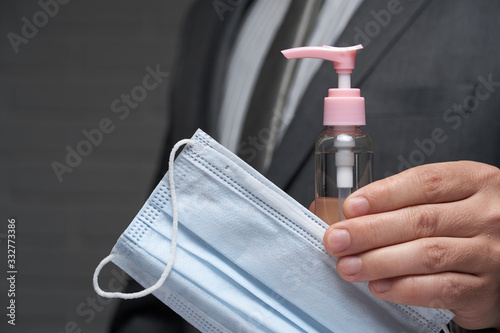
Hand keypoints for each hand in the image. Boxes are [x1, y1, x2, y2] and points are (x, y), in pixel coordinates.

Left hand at [321, 161, 499, 329]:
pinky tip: (379, 286)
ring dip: (379, 261)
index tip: (350, 207)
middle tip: (337, 240)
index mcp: (475, 182)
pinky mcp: (485, 290)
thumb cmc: (466, 226)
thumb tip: (352, 215)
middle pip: (420, 219)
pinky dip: (404, 288)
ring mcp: (490, 253)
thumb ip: (407, 201)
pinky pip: (440, 289)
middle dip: (370, 231)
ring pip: (427, 254)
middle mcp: (487, 215)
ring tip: (348, 265)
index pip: (424, 182)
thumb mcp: (449, 200)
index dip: (383, 194)